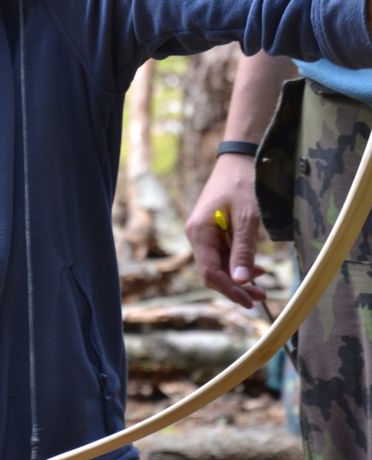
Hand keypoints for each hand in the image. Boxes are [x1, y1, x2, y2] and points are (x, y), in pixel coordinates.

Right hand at [184, 155, 265, 307]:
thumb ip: (243, 250)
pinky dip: (239, 264)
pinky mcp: (214, 230)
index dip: (228, 290)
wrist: (238, 158)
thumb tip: (239, 281)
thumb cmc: (241, 184)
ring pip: (219, 265)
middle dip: (235, 287)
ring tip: (262, 287)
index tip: (249, 301)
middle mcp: (197, 235)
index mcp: (199, 232)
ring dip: (239, 278)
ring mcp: (205, 233)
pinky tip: (257, 269)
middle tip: (261, 298)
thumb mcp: (247, 218)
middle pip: (213, 272)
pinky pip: (224, 254)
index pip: (209, 272)